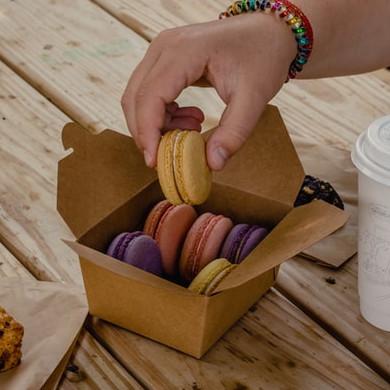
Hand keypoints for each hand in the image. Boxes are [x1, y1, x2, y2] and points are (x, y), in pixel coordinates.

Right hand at [121, 13, 295, 169]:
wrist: (267, 32)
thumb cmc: (262, 56)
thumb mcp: (254, 98)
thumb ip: (233, 133)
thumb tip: (212, 164)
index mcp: (183, 51)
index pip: (150, 97)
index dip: (148, 133)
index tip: (154, 161)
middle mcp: (164, 47)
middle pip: (136, 98)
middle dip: (147, 133)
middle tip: (169, 156)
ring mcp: (162, 52)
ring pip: (140, 97)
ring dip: (157, 125)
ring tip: (192, 131)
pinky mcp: (166, 60)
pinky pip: (151, 93)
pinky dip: (164, 115)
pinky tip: (191, 120)